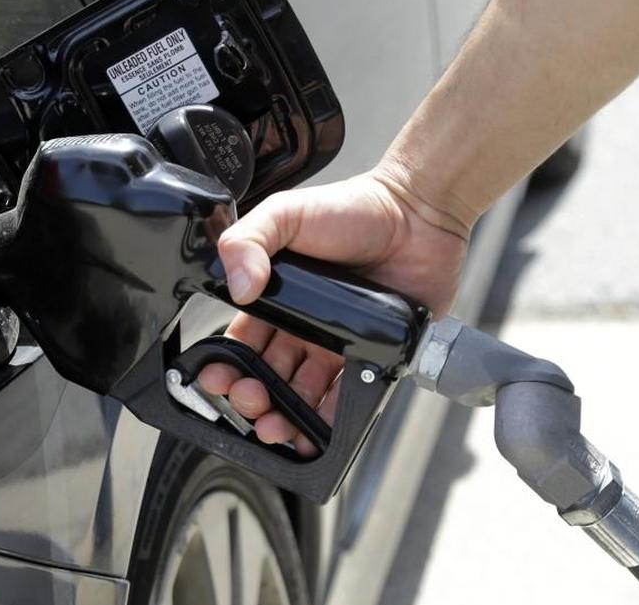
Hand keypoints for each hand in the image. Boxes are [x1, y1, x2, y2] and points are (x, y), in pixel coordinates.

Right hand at [197, 164, 468, 455]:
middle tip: (250, 400)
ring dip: (284, 416)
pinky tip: (315, 430)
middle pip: (268, 375)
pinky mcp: (375, 357)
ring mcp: (338, 344)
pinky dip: (330, 421)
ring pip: (303, 395)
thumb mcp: (284, 213)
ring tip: (276, 425)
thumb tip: (237, 287)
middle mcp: (304, 326)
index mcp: (276, 298)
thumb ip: (246, 242)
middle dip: (252, 396)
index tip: (218, 377)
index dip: (226, 364)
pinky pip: (349, 399)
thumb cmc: (353, 208)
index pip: (242, 342)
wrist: (419, 213)